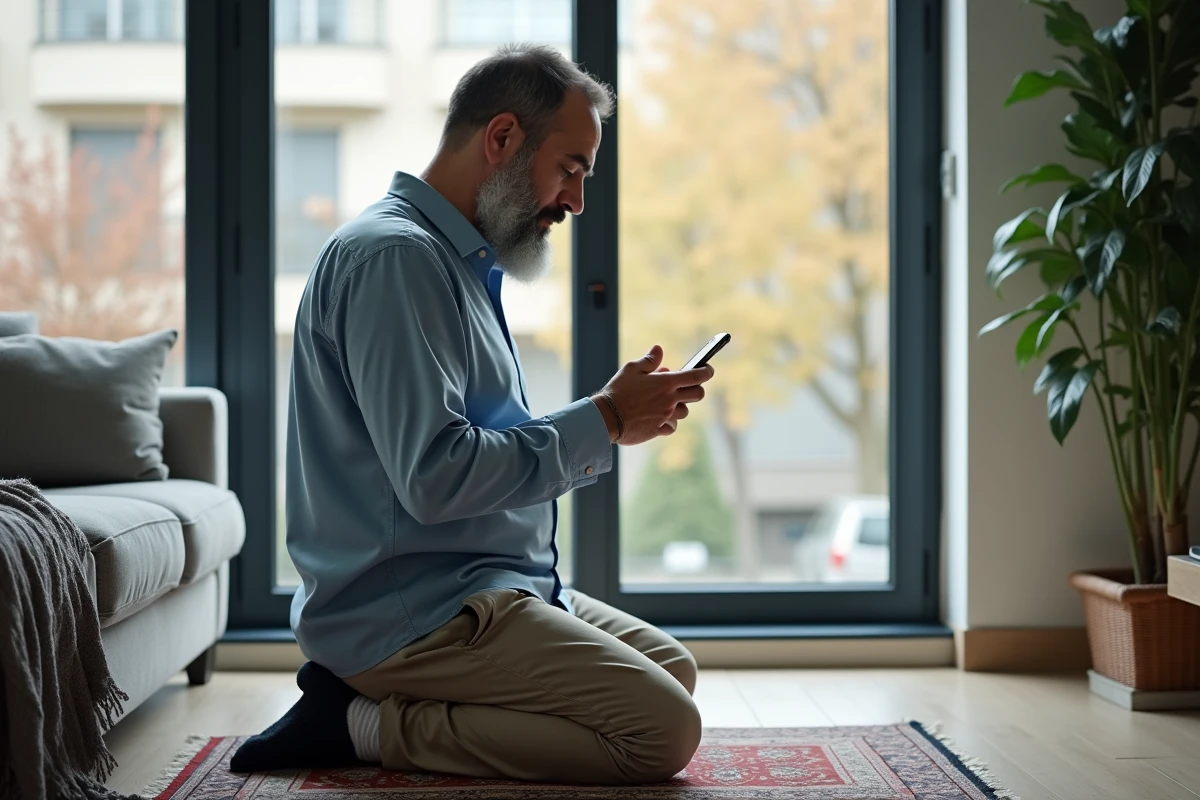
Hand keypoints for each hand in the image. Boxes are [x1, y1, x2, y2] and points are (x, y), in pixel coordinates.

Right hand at [591, 345, 713, 444]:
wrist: (606, 418)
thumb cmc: (617, 391)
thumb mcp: (631, 369)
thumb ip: (649, 360)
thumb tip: (659, 349)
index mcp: (666, 383)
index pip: (696, 376)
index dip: (706, 371)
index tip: (707, 369)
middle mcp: (670, 400)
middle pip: (698, 395)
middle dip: (696, 389)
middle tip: (685, 387)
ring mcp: (665, 416)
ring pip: (684, 412)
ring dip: (679, 406)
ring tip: (665, 402)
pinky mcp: (658, 430)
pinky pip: (671, 427)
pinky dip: (668, 422)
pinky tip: (658, 418)